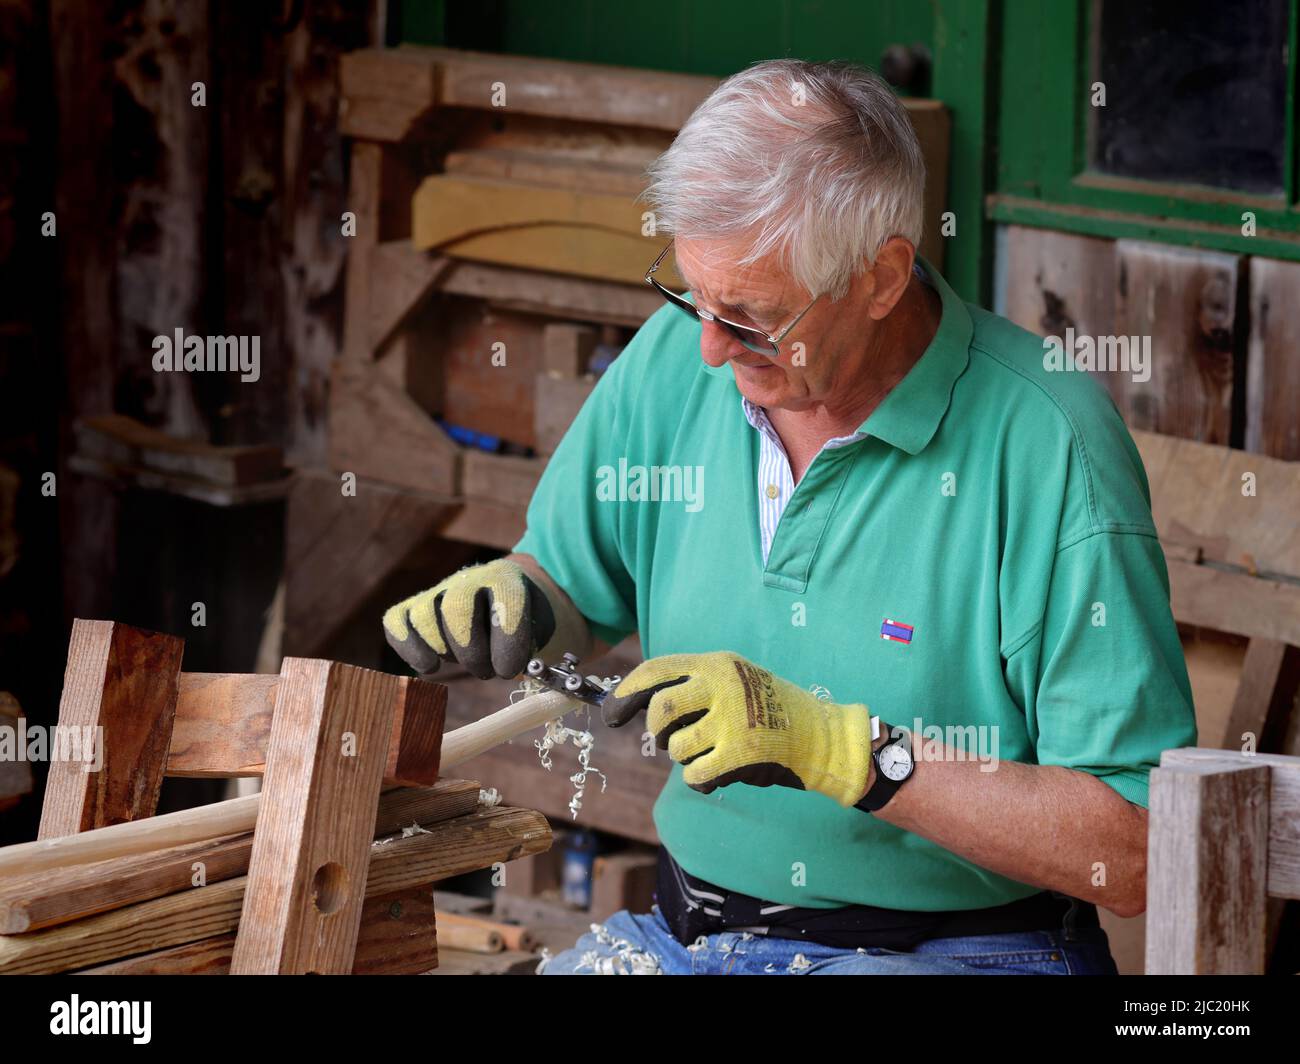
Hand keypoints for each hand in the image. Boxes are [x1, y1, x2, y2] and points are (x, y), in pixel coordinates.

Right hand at [382, 558, 555, 678]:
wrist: (509, 597)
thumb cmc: (527, 621)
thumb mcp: (542, 630)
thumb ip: (528, 649)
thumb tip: (505, 671)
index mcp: (508, 578)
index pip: (507, 600)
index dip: (508, 640)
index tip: (509, 670)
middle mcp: (470, 579)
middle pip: (457, 608)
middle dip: (471, 650)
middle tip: (486, 671)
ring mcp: (439, 590)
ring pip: (424, 615)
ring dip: (443, 649)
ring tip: (464, 664)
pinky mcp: (416, 606)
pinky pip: (396, 621)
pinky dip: (407, 646)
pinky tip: (429, 665)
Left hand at [602, 652, 873, 806]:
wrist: (822, 736)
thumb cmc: (770, 712)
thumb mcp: (735, 682)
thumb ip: (693, 688)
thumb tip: (634, 705)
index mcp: (717, 663)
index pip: (657, 669)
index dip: (627, 692)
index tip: (612, 712)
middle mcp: (722, 684)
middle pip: (659, 710)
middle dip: (657, 732)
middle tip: (669, 740)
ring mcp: (731, 718)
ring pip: (676, 747)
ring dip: (685, 758)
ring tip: (709, 753)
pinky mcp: (740, 752)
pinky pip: (695, 774)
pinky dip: (701, 779)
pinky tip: (718, 772)